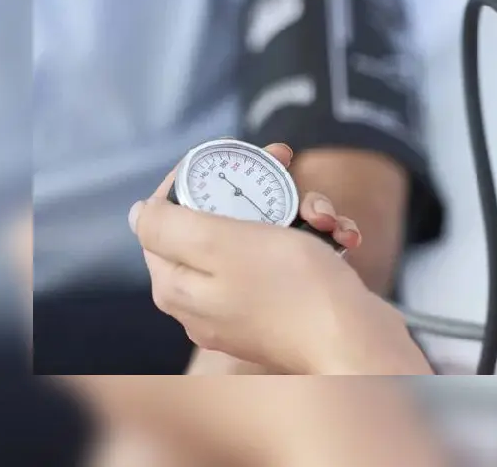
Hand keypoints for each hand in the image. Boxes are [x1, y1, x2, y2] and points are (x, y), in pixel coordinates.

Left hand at [129, 143, 431, 374]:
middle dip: (259, 188)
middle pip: (219, 221)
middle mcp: (206, 300)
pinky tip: (341, 237)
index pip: (166, 215)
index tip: (231, 156)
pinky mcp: (286, 309)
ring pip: (263, 235)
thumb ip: (168, 225)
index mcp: (178, 284)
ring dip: (299, 212)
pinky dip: (316, 240)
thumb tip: (140, 214)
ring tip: (324, 216)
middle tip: (286, 164)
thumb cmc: (293, 290)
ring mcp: (248, 306)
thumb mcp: (219, 243)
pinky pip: (292, 260)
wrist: (356, 341)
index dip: (196, 176)